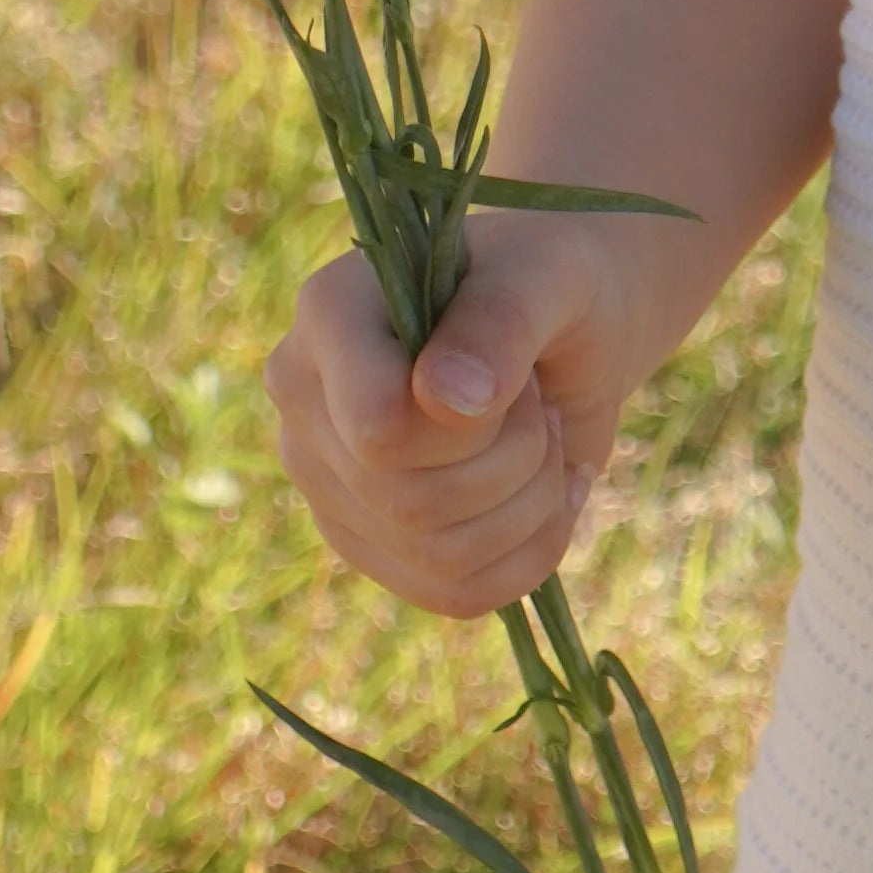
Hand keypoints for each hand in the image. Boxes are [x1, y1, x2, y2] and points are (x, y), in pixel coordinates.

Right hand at [265, 219, 640, 625]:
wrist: (566, 328)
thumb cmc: (550, 286)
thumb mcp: (544, 278)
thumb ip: (496, 323)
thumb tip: (445, 400)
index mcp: (330, 315)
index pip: (377, 427)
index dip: (468, 429)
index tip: (519, 379)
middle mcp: (305, 401)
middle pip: (410, 500)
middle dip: (517, 459)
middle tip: (539, 401)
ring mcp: (328, 480)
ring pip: (438, 555)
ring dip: (531, 504)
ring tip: (544, 439)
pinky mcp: (369, 542)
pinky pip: (455, 593)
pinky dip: (531, 554)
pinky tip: (552, 494)